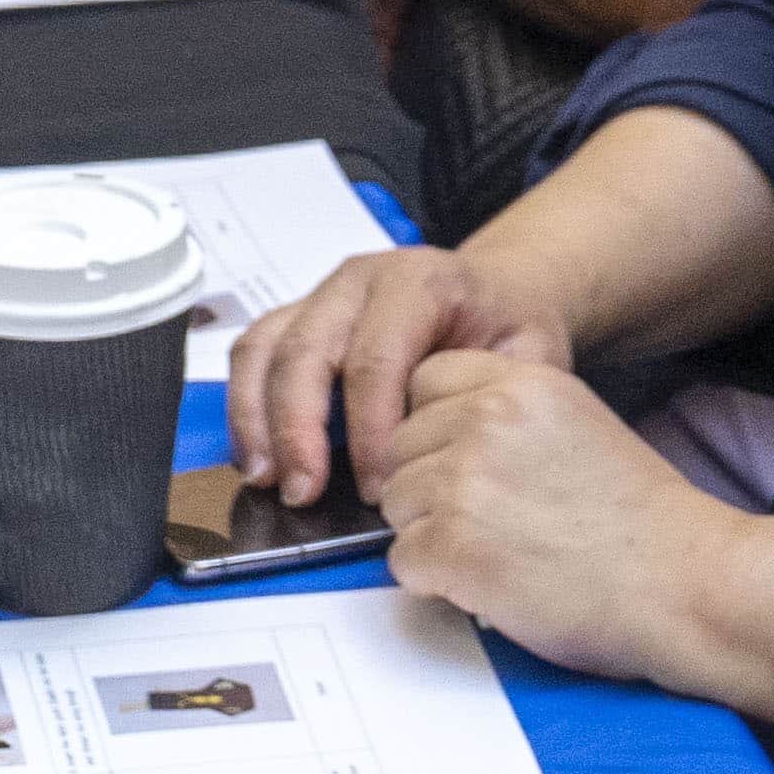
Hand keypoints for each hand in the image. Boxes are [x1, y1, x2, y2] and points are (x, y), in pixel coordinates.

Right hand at [229, 236, 576, 501]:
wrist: (497, 291)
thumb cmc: (508, 326)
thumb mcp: (529, 356)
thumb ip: (494, 400)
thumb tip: (450, 463)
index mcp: (420, 282)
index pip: (376, 359)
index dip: (368, 431)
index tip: (376, 489)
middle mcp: (361, 281)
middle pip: (306, 350)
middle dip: (298, 429)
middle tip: (304, 493)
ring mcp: (321, 296)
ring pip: (265, 348)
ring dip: (257, 418)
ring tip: (266, 478)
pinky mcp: (298, 317)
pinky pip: (253, 353)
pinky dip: (244, 406)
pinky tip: (257, 456)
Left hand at [377, 338, 729, 679]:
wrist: (684, 584)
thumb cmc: (646, 526)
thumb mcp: (581, 427)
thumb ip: (512, 417)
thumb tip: (447, 439)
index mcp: (523, 384)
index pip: (425, 382)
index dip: (435, 430)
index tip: (465, 464)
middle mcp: (487, 420)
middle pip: (399, 446)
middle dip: (428, 488)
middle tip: (486, 523)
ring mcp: (464, 481)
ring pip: (393, 504)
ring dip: (429, 536)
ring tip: (494, 554)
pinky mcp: (452, 545)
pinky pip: (402, 560)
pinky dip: (435, 582)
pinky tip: (488, 583)